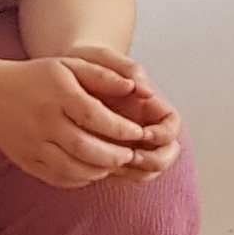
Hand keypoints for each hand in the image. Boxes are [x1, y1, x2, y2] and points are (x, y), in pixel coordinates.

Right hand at [0, 54, 159, 187]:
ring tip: (115, 164)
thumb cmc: (34, 78)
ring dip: (100, 170)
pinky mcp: (26, 161)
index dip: (120, 128)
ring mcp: (32, 145)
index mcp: (56, 94)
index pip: (94, 116)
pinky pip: (57, 177)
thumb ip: (102, 76)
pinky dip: (80, 179)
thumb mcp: (68, 65)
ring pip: (73, 168)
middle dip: (114, 155)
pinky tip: (92, 171)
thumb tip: (135, 88)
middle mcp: (43, 121)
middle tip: (131, 154)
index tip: (138, 132)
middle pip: (85, 148)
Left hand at [51, 46, 186, 183]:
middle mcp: (143, 126)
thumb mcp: (103, 57)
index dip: (164, 134)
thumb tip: (145, 91)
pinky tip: (99, 170)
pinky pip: (125, 175)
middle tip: (130, 158)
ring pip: (148, 169)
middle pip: (167, 153)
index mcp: (148, 105)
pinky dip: (118, 177)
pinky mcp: (111, 154)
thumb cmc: (86, 62)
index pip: (172, 126)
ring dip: (136, 172)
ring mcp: (129, 143)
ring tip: (112, 166)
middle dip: (154, 160)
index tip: (143, 134)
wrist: (61, 73)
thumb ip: (126, 70)